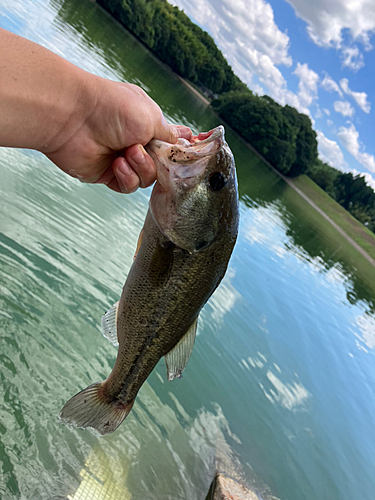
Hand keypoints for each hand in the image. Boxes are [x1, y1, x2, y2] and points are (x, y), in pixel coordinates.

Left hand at [46, 80, 192, 192]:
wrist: (71, 117)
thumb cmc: (111, 108)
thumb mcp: (151, 115)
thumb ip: (169, 133)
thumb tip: (182, 140)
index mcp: (147, 121)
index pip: (170, 140)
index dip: (179, 149)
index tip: (189, 153)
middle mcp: (136, 140)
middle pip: (162, 164)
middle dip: (160, 160)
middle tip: (151, 151)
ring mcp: (122, 158)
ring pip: (147, 178)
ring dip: (142, 167)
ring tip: (129, 152)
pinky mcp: (108, 175)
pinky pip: (128, 186)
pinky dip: (127, 176)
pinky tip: (117, 163)